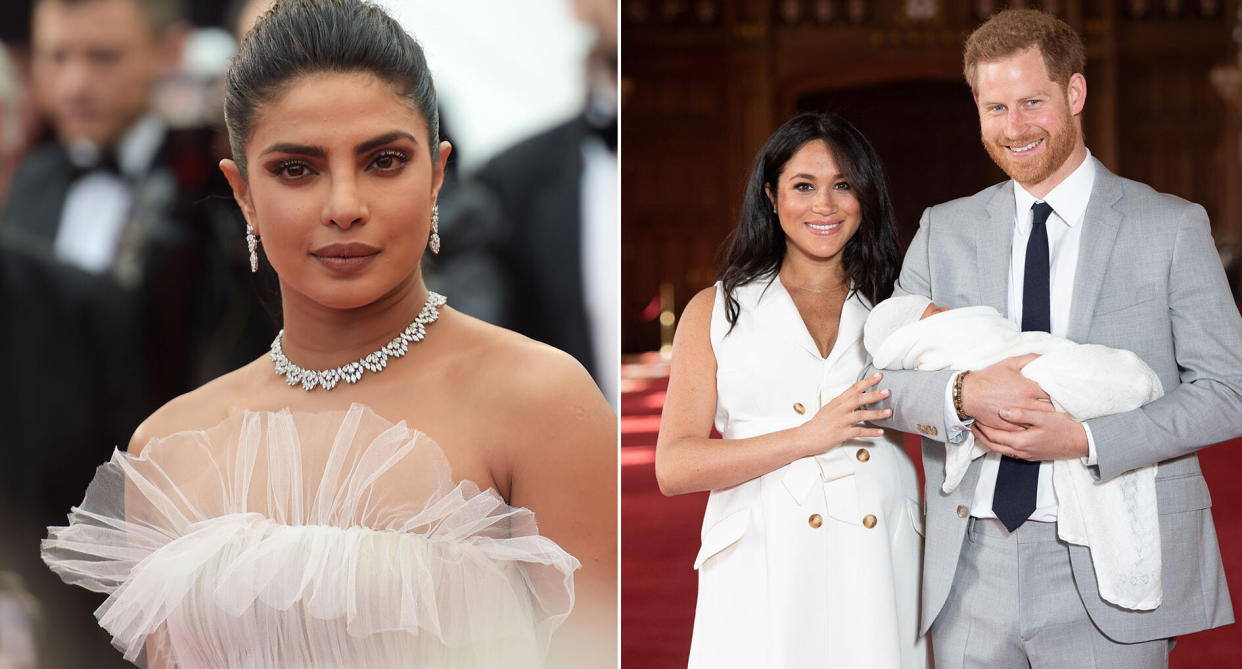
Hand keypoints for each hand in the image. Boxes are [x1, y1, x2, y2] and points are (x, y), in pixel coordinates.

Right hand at [794, 373, 890, 457]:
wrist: (805, 437)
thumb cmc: (818, 424)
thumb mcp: (829, 409)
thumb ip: (842, 403)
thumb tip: (856, 398)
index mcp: (837, 402)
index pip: (853, 388)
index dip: (866, 381)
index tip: (878, 375)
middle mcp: (839, 410)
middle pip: (858, 399)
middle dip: (874, 394)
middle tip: (887, 391)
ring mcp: (840, 421)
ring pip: (860, 415)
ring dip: (876, 413)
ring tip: (889, 412)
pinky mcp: (841, 434)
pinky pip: (858, 432)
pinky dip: (870, 432)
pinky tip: (880, 432)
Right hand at [961, 354, 1052, 430]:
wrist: (968, 394)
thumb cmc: (988, 378)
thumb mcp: (1009, 363)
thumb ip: (1030, 359)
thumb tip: (1046, 357)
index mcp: (1027, 388)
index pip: (1054, 392)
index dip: (1059, 392)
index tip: (1061, 391)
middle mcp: (1025, 404)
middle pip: (1051, 408)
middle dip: (1055, 406)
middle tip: (1058, 403)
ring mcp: (1018, 417)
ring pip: (1040, 420)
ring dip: (1046, 417)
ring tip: (1049, 414)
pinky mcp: (1010, 427)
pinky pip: (1028, 428)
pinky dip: (1032, 425)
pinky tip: (1034, 422)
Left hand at [972, 408, 1088, 459]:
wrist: (1080, 444)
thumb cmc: (1064, 428)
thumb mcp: (1043, 417)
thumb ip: (1022, 414)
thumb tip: (1002, 411)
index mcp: (1021, 441)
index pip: (993, 436)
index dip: (982, 427)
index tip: (974, 417)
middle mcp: (1021, 451)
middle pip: (993, 445)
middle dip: (981, 435)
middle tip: (973, 424)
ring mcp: (1026, 455)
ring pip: (1000, 450)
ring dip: (989, 440)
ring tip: (982, 429)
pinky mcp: (1031, 455)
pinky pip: (1010, 451)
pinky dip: (1000, 443)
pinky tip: (1001, 435)